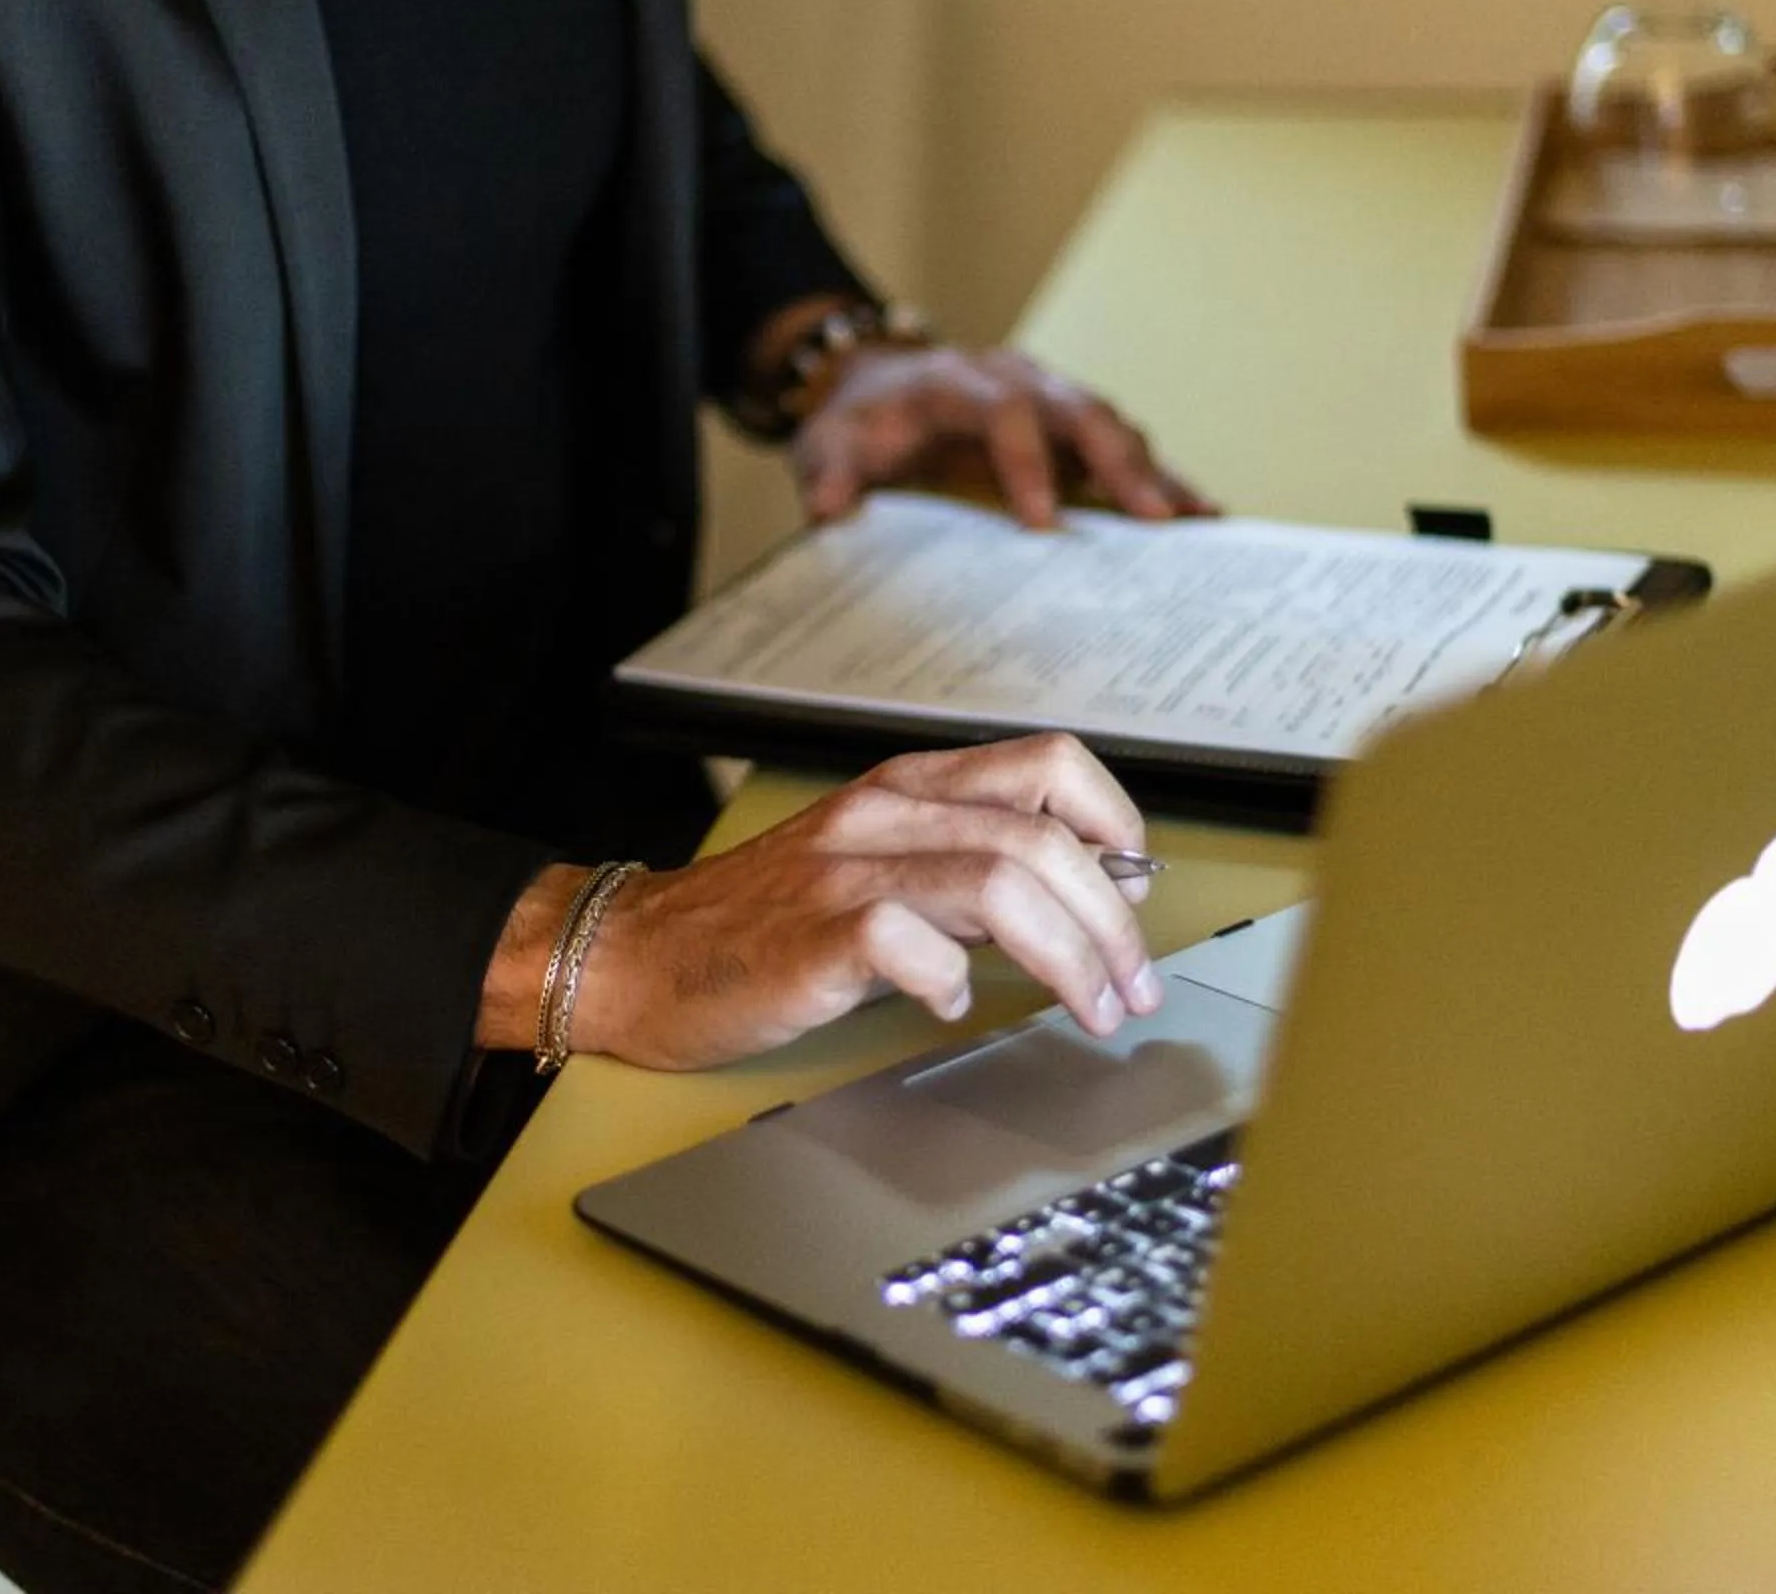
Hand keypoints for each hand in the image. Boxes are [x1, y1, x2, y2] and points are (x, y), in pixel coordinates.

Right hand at [566, 734, 1165, 1072]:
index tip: (1138, 886)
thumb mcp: (873, 871)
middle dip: (1112, 922)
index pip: (1045, 765)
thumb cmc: (758, 925)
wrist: (636, 957)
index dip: (1113, 820)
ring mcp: (844, 871)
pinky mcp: (809, 936)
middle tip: (1132, 985)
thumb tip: (1079, 905)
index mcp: (905, 789)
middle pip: (1042, 840)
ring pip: (999, 883)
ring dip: (1069, 957)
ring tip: (1090, 1009)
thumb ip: (964, 873)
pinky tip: (950, 1006)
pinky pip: (910, 944)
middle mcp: (881, 816)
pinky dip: (951, 980)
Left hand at [791, 344, 1216, 529]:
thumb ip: (830, 473)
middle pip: (1082, 410)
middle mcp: (1019, 379)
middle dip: (1121, 463)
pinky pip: (1126, 449)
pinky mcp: (1072, 429)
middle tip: (1154, 519)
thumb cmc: (860, 422)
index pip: (1004, 411)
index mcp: (960, 381)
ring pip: (1115, 426)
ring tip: (1197, 523)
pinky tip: (1203, 515)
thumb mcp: (828, 443)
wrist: (878, 386)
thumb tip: (829, 510)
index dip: (1026, 462)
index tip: (1042, 522)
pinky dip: (1163, 479)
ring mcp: (1054, 399)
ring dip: (1155, 472)